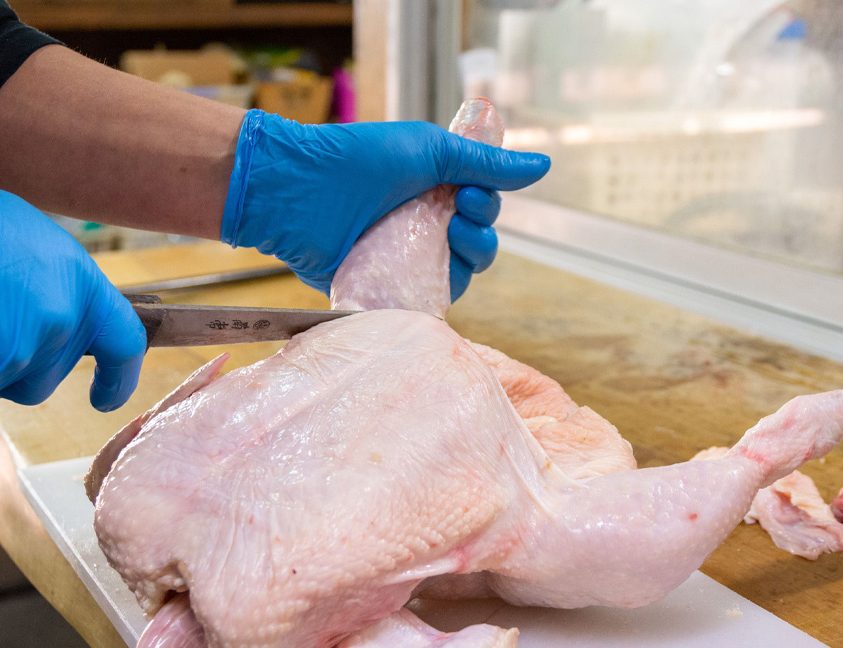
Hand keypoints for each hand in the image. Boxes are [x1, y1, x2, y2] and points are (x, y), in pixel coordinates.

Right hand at [0, 141, 144, 410]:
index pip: (123, 344)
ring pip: (6, 383)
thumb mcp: (28, 239)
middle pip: (51, 375)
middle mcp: (53, 329)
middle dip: (29, 362)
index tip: (108, 395)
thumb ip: (58, 285)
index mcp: (76, 288)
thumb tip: (65, 311)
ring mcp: (8, 361)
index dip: (120, 377)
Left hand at [221, 111, 549, 294]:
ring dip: (468, 259)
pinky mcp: (383, 289)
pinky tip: (433, 277)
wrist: (300, 189)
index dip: (487, 205)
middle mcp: (421, 228)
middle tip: (459, 213)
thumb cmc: (360, 160)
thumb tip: (542, 166)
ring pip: (459, 276)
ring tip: (449, 238)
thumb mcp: (431, 150)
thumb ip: (486, 163)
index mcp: (434, 192)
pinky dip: (437, 293)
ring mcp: (403, 260)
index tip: (471, 191)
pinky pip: (424, 301)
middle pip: (478, 247)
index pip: (482, 210)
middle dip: (482, 232)